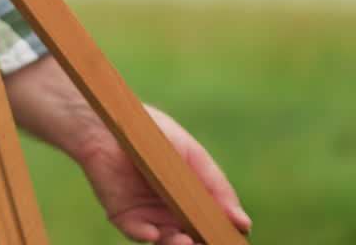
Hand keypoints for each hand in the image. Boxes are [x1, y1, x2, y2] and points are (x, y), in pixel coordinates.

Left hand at [2, 57, 250, 243]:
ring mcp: (149, 215)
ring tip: (186, 241)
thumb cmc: (155, 134)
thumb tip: (242, 223)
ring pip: (168, 241)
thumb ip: (216, 188)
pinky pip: (137, 232)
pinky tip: (154, 233)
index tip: (237, 238)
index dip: (224, 233)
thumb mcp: (193, 157)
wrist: (112, 124)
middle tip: (210, 243)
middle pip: (193, 237)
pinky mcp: (125, 216)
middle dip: (203, 243)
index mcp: (193, 197)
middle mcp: (172, 210)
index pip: (213, 223)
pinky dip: (146, 235)